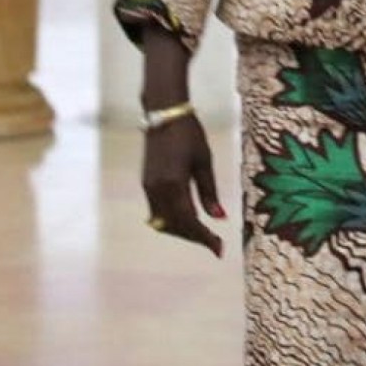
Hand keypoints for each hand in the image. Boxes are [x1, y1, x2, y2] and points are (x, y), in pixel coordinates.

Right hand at [142, 114, 225, 257]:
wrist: (164, 116)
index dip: (204, 238)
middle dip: (194, 237)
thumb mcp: (205, 161)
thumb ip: (209, 191)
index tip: (219, 250)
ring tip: (204, 234)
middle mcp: (157, 190)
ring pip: (164, 222)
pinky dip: (173, 221)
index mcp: (174, 184)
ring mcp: (148, 188)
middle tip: (215, 244)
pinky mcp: (146, 185)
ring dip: (182, 231)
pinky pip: (158, 212)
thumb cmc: (190, 134)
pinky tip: (188, 220)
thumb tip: (219, 218)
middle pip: (174, 226)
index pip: (189, 221)